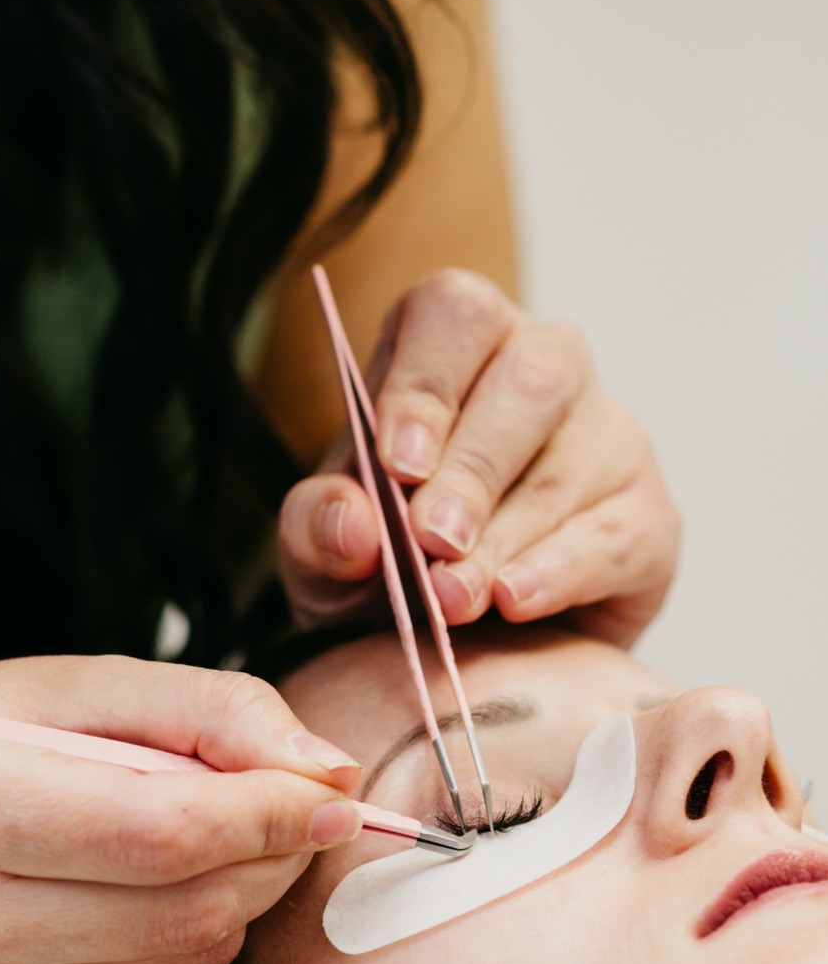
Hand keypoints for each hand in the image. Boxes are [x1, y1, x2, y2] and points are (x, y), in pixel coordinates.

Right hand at [0, 655, 363, 963]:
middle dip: (268, 850)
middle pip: (185, 904)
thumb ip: (203, 707)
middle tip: (282, 803)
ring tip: (207, 839)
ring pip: (190, 958)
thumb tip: (324, 768)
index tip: (332, 786)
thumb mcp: (66, 685)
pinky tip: (148, 896)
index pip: (157, 829)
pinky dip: (191, 943)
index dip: (267, 811)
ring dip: (238, 894)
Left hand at [278, 268, 678, 646]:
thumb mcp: (320, 552)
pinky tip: (514, 600)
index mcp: (455, 338)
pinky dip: (561, 571)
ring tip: (451, 596)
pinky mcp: (647, 515)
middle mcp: (544, 364)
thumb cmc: (384, 562)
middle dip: (474, 466)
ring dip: (506, 535)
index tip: (396, 464)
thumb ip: (316, 528)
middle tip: (430, 538)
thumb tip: (351, 526)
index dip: (426, 383)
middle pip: (531, 379)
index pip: (454, 316)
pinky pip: (617, 533)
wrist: (452, 647)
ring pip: (571, 461)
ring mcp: (607, 436)